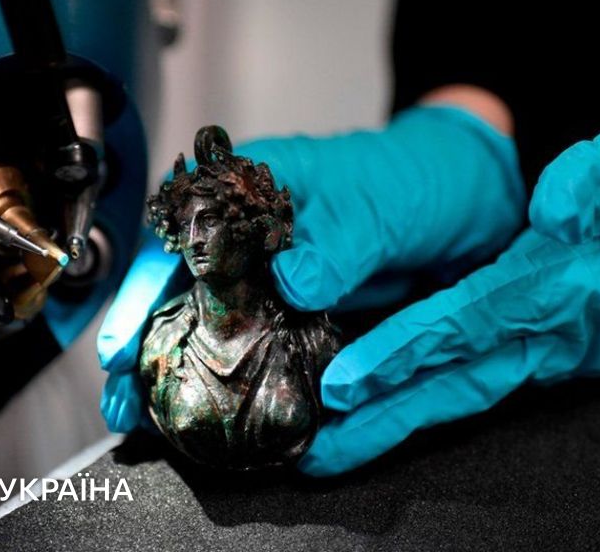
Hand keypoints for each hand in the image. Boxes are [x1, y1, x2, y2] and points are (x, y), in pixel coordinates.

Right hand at [99, 104, 523, 432]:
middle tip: (125, 406)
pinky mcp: (311, 316)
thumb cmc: (420, 174)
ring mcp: (281, 282)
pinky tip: (227, 418)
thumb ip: (337, 242)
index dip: (143, 294)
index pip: (178, 241)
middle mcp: (255, 239)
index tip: (121, 346)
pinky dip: (247, 385)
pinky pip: (269, 353)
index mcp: (252, 190)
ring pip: (220, 331)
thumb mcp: (377, 203)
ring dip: (189, 376)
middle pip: (184, 295)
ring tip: (155, 426)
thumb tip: (294, 280)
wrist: (478, 198)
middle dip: (148, 350)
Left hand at [300, 123, 599, 475]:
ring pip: (465, 391)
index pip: (467, 325)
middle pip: (455, 385)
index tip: (347, 380)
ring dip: (400, 419)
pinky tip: (396, 401)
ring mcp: (555, 350)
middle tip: (323, 446)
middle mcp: (555, 335)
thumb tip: (554, 203)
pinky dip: (432, 396)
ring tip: (343, 442)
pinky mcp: (556, 350)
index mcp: (566, 290)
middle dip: (385, 418)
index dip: (403, 352)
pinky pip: (483, 379)